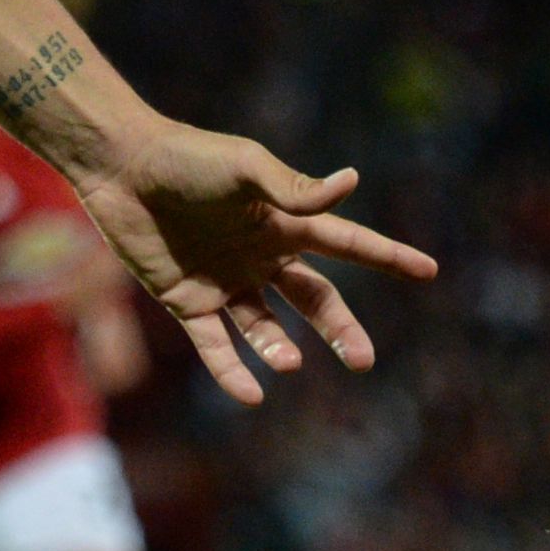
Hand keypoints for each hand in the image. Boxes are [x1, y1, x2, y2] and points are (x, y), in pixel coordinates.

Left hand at [72, 120, 437, 404]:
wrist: (121, 167)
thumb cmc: (186, 157)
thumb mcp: (244, 166)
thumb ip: (292, 187)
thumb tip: (352, 182)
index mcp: (283, 220)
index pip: (347, 243)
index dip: (387, 256)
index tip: (428, 270)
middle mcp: (260, 254)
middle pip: (315, 299)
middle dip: (340, 329)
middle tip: (363, 360)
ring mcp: (225, 280)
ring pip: (267, 328)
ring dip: (281, 349)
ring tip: (288, 362)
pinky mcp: (185, 301)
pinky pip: (215, 346)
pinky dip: (232, 372)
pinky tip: (251, 394)